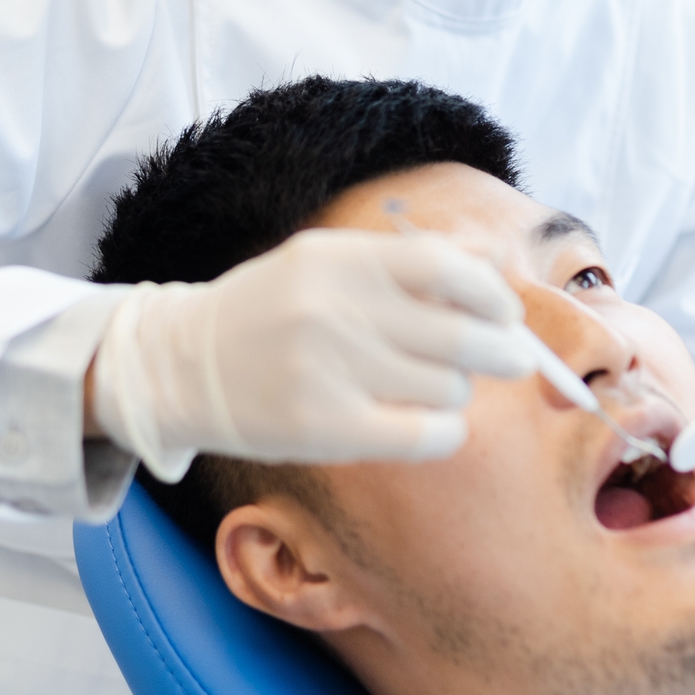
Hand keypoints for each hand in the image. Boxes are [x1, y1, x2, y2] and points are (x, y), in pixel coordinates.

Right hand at [90, 228, 532, 479]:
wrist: (180, 365)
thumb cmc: (269, 312)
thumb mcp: (323, 263)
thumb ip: (401, 264)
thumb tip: (491, 273)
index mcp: (338, 259)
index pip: (446, 269)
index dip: (491, 293)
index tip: (506, 313)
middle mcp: (334, 311)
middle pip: (460, 335)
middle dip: (504, 350)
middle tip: (514, 358)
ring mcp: (328, 371)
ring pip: (446, 387)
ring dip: (456, 391)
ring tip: (429, 386)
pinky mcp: (324, 429)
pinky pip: (425, 434)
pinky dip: (444, 432)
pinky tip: (430, 425)